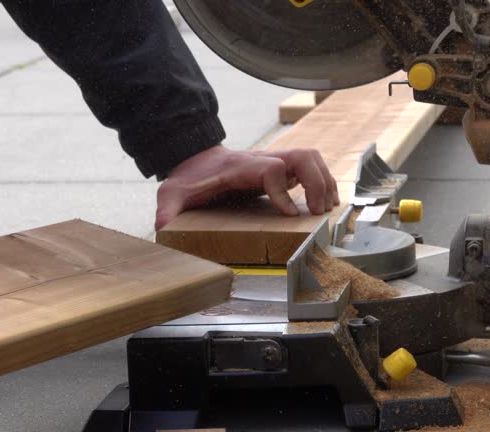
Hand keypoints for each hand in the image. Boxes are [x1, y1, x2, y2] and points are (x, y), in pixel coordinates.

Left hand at [155, 145, 339, 229]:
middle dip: (316, 183)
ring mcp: (272, 161)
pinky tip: (323, 203)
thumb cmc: (188, 178)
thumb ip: (167, 209)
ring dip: (324, 181)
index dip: (283, 191)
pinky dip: (322, 181)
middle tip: (318, 213)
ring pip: (310, 157)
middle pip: (301, 156)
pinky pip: (309, 166)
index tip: (290, 214)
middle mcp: (260, 160)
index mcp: (239, 167)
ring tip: (326, 209)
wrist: (194, 159)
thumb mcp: (171, 192)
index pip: (271, 170)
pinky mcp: (279, 168)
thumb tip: (163, 227)